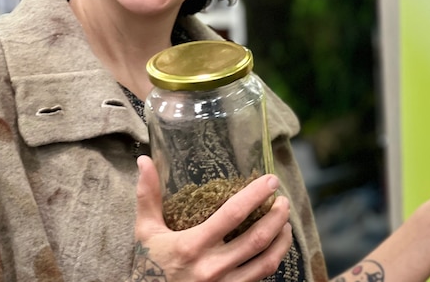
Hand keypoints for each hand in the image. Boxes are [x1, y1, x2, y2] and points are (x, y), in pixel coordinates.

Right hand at [130, 156, 292, 281]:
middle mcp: (211, 267)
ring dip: (281, 239)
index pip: (232, 214)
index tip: (271, 181)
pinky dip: (274, 259)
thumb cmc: (148, 265)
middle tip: (283, 200)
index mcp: (192, 245)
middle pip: (257, 238)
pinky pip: (261, 277)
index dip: (255, 195)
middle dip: (277, 216)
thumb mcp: (146, 231)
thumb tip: (144, 160)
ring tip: (285, 222)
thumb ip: (148, 196)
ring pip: (266, 261)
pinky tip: (276, 246)